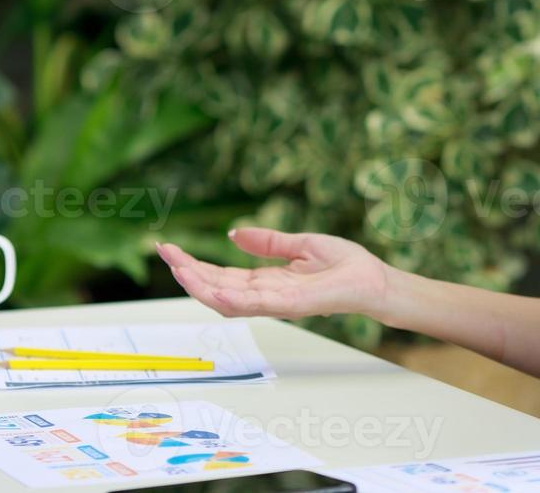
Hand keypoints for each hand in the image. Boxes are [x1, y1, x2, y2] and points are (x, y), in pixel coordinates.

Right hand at [156, 228, 391, 320]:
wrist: (374, 280)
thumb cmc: (345, 265)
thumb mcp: (301, 245)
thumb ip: (268, 242)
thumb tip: (233, 234)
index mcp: (267, 282)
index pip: (222, 276)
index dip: (195, 265)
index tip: (171, 250)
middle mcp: (266, 296)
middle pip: (217, 288)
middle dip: (188, 272)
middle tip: (164, 252)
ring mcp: (276, 303)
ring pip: (227, 300)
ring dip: (200, 286)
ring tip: (177, 268)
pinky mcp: (291, 305)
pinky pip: (254, 304)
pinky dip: (229, 298)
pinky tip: (210, 288)